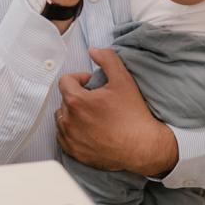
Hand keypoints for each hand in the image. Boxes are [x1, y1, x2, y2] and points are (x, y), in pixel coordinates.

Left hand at [55, 48, 177, 175]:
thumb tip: (93, 50)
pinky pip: (63, 137)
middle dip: (77, 96)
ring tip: (91, 115)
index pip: (65, 81)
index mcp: (76, 101)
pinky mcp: (74, 153)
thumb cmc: (132, 114)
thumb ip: (107, 58)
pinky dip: (71, 131)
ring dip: (72, 113)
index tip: (92, 84)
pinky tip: (88, 130)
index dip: (79, 78)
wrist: (143, 147)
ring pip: (62, 118)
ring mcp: (70, 139)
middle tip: (96, 100)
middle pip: (64, 99)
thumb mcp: (123, 79)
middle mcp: (68, 121)